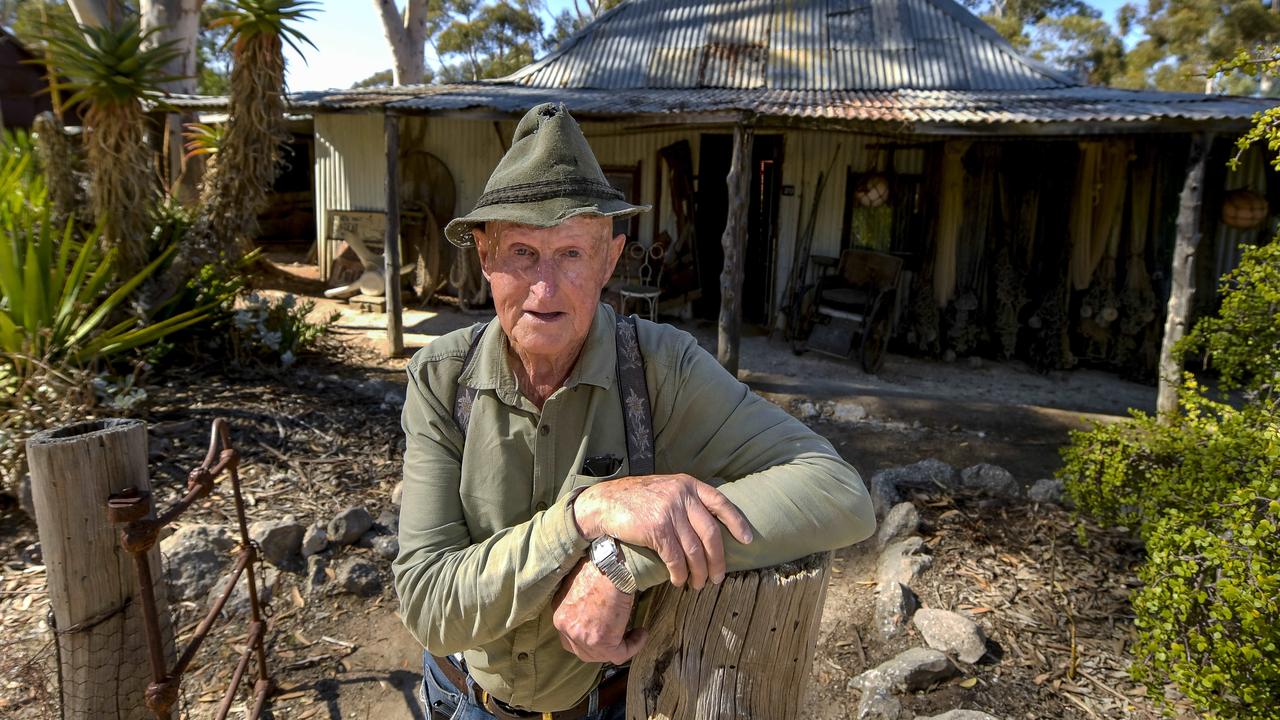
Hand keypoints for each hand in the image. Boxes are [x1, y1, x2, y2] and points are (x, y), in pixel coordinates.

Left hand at [552, 557, 646, 663]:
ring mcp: (580, 636)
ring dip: (619, 646)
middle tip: (620, 635)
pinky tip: (642, 633)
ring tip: (634, 633)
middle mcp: (564, 626)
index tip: (607, 626)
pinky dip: (633, 646)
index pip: (570, 635)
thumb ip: (583, 601)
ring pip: (600, 655)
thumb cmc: (600, 567)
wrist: (610, 566)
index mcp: (559, 612)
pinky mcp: (600, 642)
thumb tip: (596, 609)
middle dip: (601, 647)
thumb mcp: (582, 584)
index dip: (589, 635)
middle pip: (582, 650)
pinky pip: (619, 654)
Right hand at [572, 474, 753, 589]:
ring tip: (699, 584)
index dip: (737, 522)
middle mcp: (682, 496)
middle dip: (718, 560)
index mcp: (688, 485)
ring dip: (699, 572)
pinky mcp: (657, 529)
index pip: (721, 502)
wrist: (604, 503)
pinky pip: (676, 558)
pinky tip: (679, 581)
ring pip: (694, 550)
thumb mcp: (666, 490)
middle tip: (718, 577)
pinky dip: (680, 573)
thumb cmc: (636, 500)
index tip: (748, 540)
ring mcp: (669, 512)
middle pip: (711, 534)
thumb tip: (709, 527)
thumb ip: (686, 501)